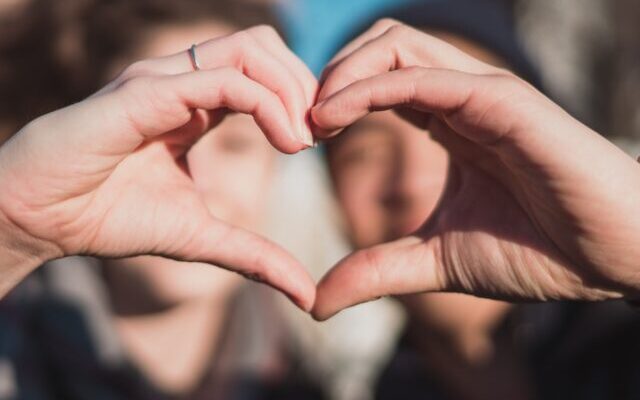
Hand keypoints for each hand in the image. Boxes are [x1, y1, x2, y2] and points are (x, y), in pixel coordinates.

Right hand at [0, 26, 316, 309]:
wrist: (42, 220)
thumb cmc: (109, 217)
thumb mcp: (201, 238)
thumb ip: (255, 256)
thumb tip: (307, 294)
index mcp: (196, 104)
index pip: (264, 72)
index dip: (302, 98)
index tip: (321, 141)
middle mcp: (182, 81)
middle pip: (265, 46)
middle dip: (305, 84)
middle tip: (320, 134)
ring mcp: (164, 81)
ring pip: (250, 49)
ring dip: (291, 89)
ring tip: (304, 139)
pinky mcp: (145, 93)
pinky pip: (222, 80)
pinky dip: (267, 104)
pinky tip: (286, 143)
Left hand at [312, 20, 639, 319]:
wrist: (612, 259)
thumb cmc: (538, 252)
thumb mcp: (436, 261)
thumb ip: (377, 270)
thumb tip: (316, 301)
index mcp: (448, 123)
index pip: (376, 83)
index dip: (331, 101)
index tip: (299, 139)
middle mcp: (460, 98)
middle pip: (380, 47)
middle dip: (328, 75)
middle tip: (296, 124)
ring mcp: (481, 93)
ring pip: (395, 45)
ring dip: (340, 73)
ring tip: (311, 120)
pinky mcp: (501, 101)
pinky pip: (422, 76)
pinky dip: (369, 88)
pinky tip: (334, 117)